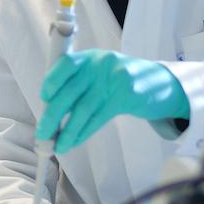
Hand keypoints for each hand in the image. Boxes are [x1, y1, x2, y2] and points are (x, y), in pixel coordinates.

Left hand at [37, 49, 188, 152]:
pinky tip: (74, 142)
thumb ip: (78, 83)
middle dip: (53, 115)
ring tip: (57, 146)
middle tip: (42, 133)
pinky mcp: (126, 97)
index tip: (44, 98)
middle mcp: (100, 65)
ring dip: (67, 130)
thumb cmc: (120, 81)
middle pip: (70, 91)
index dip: (52, 80)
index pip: (66, 64)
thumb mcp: (100, 72)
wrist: (161, 83)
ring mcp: (115, 80)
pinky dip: (84, 132)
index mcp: (90, 57)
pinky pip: (99, 118)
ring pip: (84, 109)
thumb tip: (50, 110)